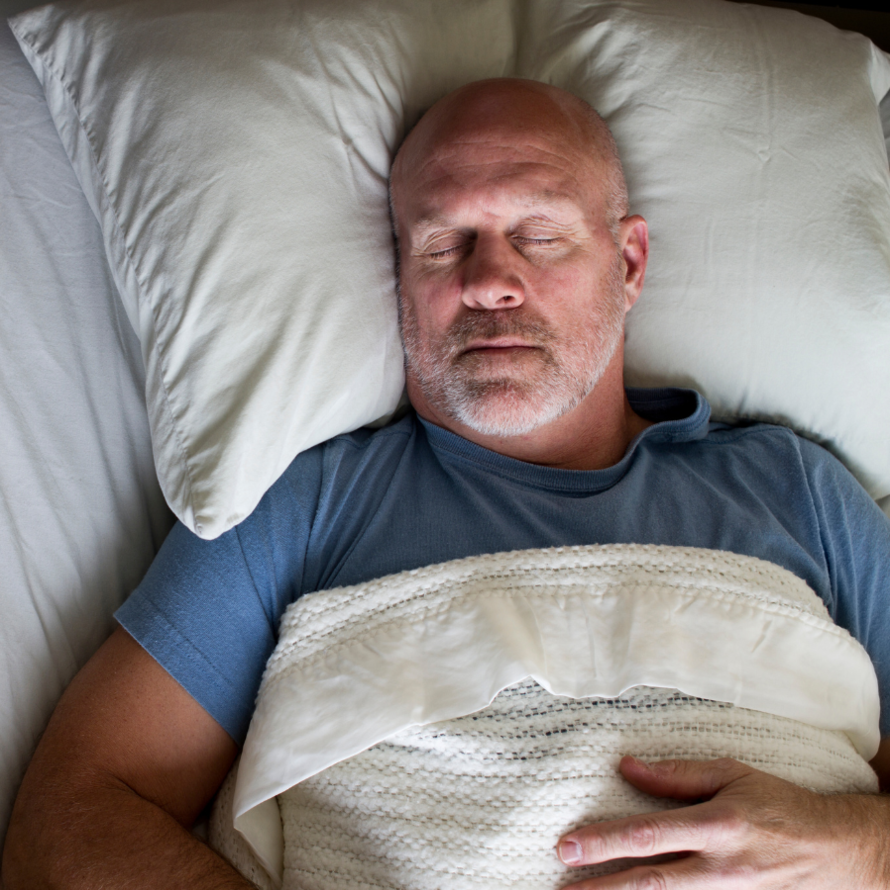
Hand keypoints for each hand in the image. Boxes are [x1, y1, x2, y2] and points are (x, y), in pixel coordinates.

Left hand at [556, 755, 889, 888]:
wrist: (836, 850)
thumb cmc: (778, 804)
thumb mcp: (731, 774)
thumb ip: (676, 774)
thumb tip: (625, 766)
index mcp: (717, 823)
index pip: (650, 833)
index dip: (606, 841)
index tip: (569, 846)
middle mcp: (720, 866)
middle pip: (652, 881)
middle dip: (604, 887)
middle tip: (564, 887)